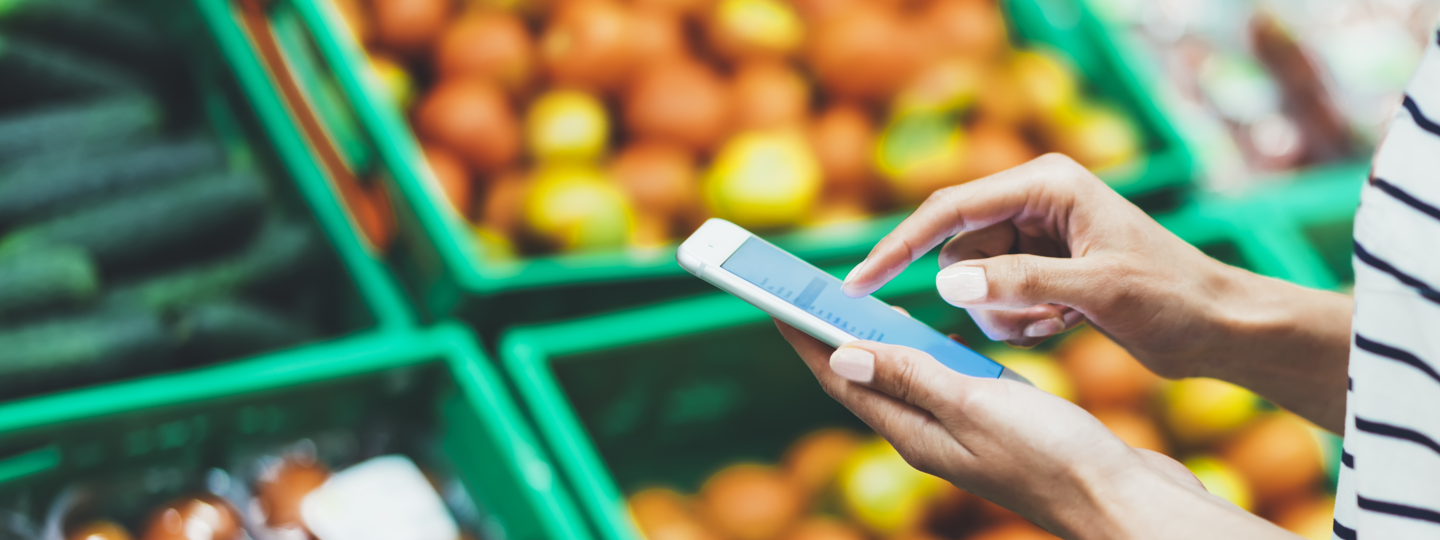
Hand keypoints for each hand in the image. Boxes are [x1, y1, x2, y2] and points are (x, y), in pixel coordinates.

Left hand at [775, 320, 1296, 539]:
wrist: (1126, 501)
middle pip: (866, 373)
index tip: (773, 297)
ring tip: (860, 300)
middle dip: (833, 331)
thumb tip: (840, 353)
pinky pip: (946, 379)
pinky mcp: (996, 424)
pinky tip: (940, 331)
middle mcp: (930, 434)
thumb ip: (911, 377)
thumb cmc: (1056, 457)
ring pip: (906, 375)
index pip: (841, 377)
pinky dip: (931, 349)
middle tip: (808, 287)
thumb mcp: (975, 406)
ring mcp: (963, 431)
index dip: (805, 336)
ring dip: (881, 337)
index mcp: (914, 433)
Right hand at [839, 154, 1351, 430]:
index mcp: (1047, 184)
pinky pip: (995, 296)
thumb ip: (1018, 283)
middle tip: (1033, 320)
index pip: (950, 209)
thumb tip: (945, 282)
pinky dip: (1017, 322)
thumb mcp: (1097, 289)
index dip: (899, 247)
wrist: (1222, 327)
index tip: (857, 284)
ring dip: (1001, 314)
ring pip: (973, 279)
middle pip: (959, 249)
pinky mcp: (1044, 268)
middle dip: (978, 294)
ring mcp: (1038, 235)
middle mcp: (1037, 201)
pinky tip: (1062, 325)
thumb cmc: (1174, 297)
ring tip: (1057, 323)